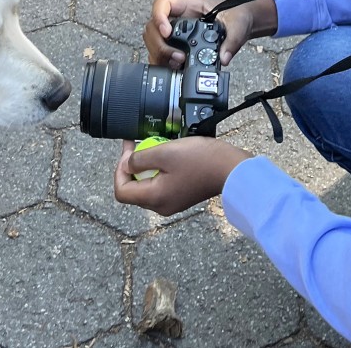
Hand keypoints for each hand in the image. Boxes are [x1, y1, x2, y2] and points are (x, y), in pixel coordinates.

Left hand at [113, 137, 251, 216]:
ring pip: (147, 185)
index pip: (121, 191)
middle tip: (136, 144)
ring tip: (151, 146)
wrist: (231, 169)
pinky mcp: (181, 196)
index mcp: (154, 198)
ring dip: (145, 166)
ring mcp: (172, 202)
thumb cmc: (201, 160)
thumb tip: (127, 164)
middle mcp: (161, 205)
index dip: (118, 169)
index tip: (128, 151)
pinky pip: (161, 184)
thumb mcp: (165, 153)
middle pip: (133, 189)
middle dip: (130, 166)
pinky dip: (158, 170)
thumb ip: (140, 159)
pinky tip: (166, 154)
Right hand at [145, 0, 276, 68]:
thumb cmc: (237, 18)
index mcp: (188, 5)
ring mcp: (174, 32)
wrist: (240, 26)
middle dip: (159, 44)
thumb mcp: (238, 25)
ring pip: (153, 41)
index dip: (158, 16)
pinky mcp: (176, 46)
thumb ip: (232, 40)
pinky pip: (160, 53)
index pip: (162, 4)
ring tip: (178, 64)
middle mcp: (177, 17)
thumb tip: (223, 58)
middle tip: (177, 57)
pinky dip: (162, 63)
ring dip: (160, 55)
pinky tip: (174, 69)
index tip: (167, 31)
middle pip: (152, 26)